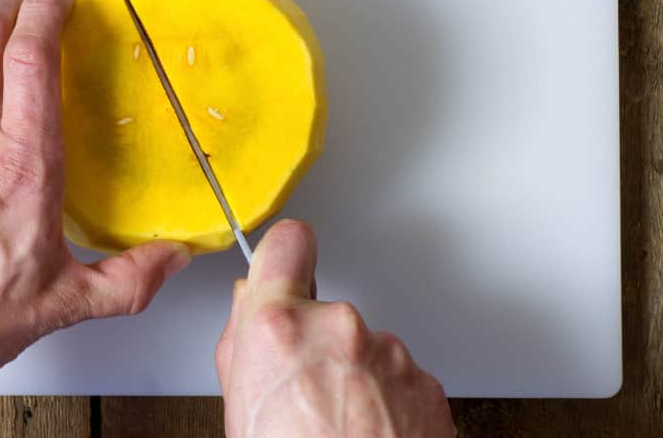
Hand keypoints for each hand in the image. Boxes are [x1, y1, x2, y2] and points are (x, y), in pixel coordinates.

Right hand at [216, 220, 454, 437]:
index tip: (285, 264)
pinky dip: (387, 403)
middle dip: (316, 344)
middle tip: (304, 395)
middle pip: (323, 312)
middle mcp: (338, 327)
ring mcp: (389, 354)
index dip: (284, 257)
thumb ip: (242, 345)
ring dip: (354, 377)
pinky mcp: (426, 383)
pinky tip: (370, 437)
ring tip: (339, 429)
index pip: (287, 243)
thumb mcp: (236, 408)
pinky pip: (398, 378)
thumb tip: (250, 310)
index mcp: (279, 327)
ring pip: (363, 348)